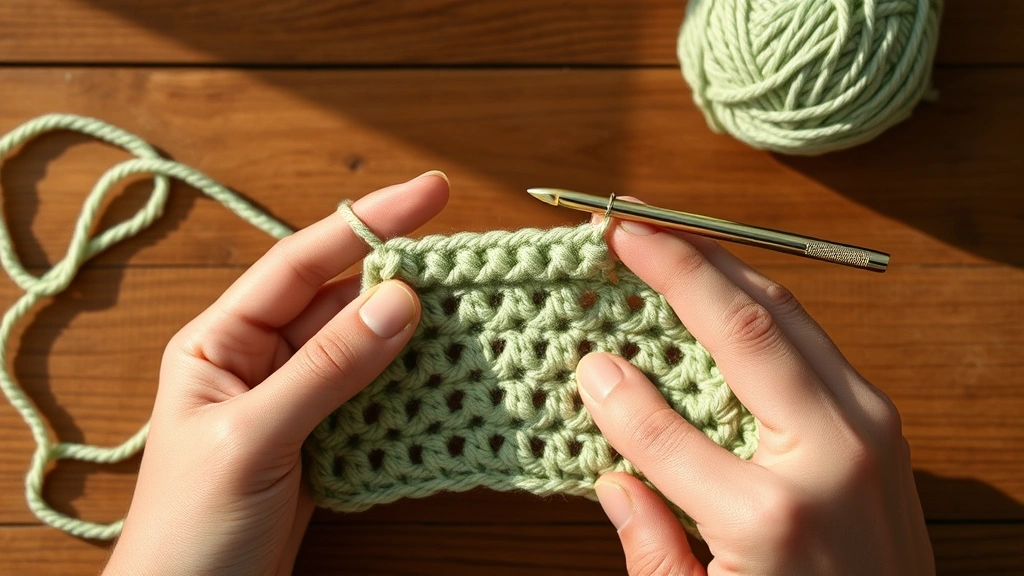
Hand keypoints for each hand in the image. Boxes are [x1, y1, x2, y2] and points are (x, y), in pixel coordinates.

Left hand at [103, 173, 448, 575]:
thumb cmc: (190, 528)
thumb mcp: (254, 438)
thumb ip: (326, 368)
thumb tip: (399, 301)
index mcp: (220, 341)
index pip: (301, 263)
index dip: (367, 221)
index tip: (431, 192)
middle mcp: (258, 359)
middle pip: (340, 299)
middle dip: (400, 276)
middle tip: (467, 258)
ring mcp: (294, 399)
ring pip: (363, 346)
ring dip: (413, 330)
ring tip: (471, 310)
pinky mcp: (323, 438)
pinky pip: (373, 393)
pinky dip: (409, 381)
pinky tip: (445, 371)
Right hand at [577, 215, 933, 574]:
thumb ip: (650, 545)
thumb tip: (606, 472)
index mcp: (773, 516)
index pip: (664, 432)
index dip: (614, 392)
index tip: (585, 360)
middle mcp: (833, 456)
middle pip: (746, 326)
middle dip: (679, 259)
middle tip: (622, 222)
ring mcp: (869, 429)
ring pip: (787, 312)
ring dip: (721, 261)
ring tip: (664, 230)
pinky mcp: (881, 420)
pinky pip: (811, 336)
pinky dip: (759, 297)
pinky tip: (719, 283)